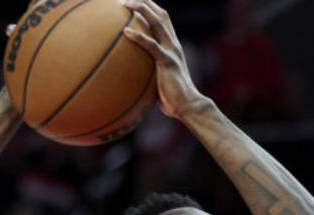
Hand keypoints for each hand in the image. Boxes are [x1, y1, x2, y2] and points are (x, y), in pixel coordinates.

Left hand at [121, 0, 206, 118]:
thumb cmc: (173, 99)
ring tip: (124, 4)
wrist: (188, 106)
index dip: (150, 8)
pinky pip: (151, 45)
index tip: (135, 3)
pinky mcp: (167, 61)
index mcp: (173, 47)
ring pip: (157, 23)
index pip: (163, 21)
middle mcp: (173, 45)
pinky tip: (125, 32)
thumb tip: (131, 78)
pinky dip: (138, 37)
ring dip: (141, 10)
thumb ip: (149, 73)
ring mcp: (172, 51)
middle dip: (145, 2)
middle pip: (161, 15)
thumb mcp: (160, 81)